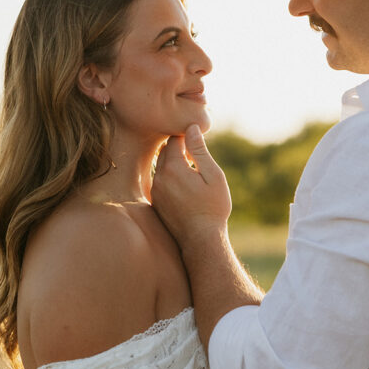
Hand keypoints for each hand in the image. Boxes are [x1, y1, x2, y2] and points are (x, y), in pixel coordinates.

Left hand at [153, 125, 231, 245]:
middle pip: (164, 152)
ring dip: (174, 164)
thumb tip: (191, 128)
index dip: (186, 138)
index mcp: (173, 168)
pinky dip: (171, 178)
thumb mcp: (213, 175)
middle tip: (196, 158)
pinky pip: (160, 182)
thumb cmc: (213, 207)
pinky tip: (186, 188)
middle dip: (179, 149)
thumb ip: (200, 151)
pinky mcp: (156, 203)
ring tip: (193, 174)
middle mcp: (159, 178)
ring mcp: (155, 192)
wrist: (201, 240)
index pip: (173, 140)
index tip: (198, 143)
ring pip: (161, 167)